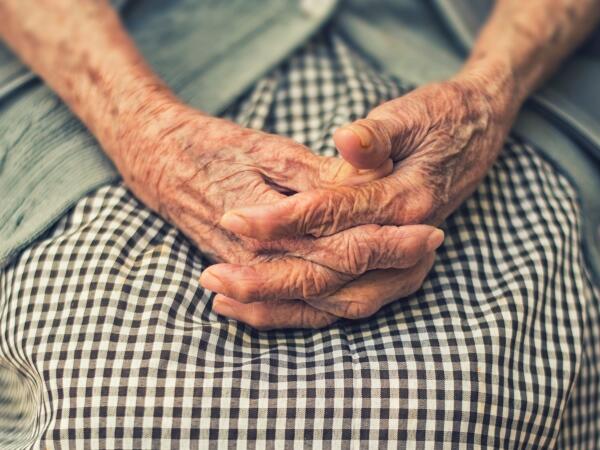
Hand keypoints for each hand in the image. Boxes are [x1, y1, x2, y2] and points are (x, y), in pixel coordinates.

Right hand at [110, 100, 443, 328]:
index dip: (389, 242)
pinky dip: (329, 308)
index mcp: (268, 224)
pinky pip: (290, 311)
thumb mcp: (266, 151)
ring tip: (410, 274)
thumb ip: (315, 179)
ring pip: (317, 302)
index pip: (339, 246)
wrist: (159, 163)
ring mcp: (251, 273)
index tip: (430, 232)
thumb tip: (367, 188)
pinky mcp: (246, 275)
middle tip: (432, 252)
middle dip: (390, 268)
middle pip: (336, 280)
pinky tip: (357, 301)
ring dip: (367, 291)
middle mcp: (260, 260)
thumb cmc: (213, 148)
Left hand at [214, 73, 514, 327]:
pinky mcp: (391, 275)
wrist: (475, 136)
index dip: (281, 219)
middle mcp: (407, 245)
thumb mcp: (410, 116)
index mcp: (408, 201)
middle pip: (329, 271)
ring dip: (279, 304)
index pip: (334, 217)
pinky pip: (344, 304)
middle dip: (268, 277)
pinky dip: (303, 310)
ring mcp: (402, 266)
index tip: (234, 218)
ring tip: (225, 299)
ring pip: (334, 300)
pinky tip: (263, 307)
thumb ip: (378, 135)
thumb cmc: (439, 120)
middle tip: (212, 276)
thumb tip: (348, 139)